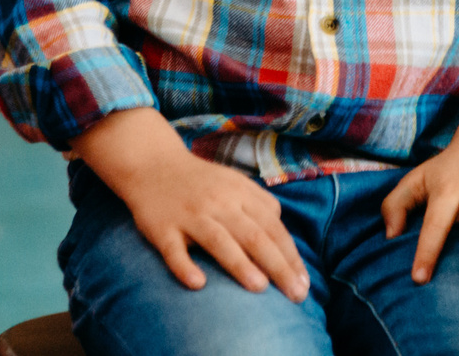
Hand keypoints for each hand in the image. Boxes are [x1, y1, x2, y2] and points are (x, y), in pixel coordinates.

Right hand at [79, 111, 309, 297]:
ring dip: (240, 264)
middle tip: (297, 294)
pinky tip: (198, 284)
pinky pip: (173, 249)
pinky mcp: (162, 227)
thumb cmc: (201, 182)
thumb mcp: (236, 183)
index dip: (290, 255)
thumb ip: (261, 205)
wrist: (153, 164)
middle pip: (254, 235)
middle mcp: (218, 203)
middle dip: (278, 266)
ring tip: (260, 288)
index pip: (273, 226)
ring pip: (219, 240)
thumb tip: (284, 238)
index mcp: (240, 193)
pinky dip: (185, 266)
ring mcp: (190, 215)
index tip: (305, 282)